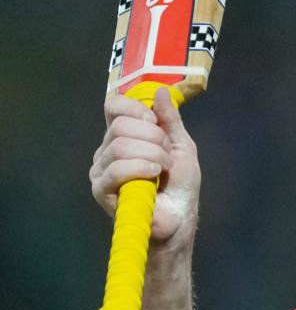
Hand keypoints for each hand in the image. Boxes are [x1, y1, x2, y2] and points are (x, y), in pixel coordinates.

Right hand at [90, 87, 200, 247]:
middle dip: (153, 138)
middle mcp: (107, 149)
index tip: (156, 123)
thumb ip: (170, 120)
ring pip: (120, 145)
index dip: (137, 109)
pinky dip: (141, 168)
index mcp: (123, 136)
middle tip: (166, 156)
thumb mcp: (181, 146)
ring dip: (153, 155)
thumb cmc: (179, 185)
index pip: (114, 106)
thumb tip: (161, 91)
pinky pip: (116, 168)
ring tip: (163, 171)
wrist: (178, 219)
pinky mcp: (100, 189)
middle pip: (120, 125)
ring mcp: (101, 169)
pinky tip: (154, 176)